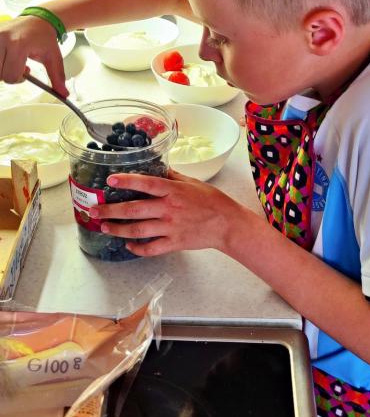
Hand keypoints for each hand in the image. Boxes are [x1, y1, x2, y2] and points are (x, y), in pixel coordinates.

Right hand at [0, 16, 66, 94]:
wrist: (38, 19)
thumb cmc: (44, 37)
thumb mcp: (53, 58)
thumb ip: (57, 77)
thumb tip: (63, 94)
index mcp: (19, 44)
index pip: (11, 76)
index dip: (19, 78)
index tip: (26, 71)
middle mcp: (3, 39)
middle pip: (0, 74)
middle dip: (10, 74)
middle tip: (19, 65)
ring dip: (3, 68)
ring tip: (13, 59)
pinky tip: (7, 55)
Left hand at [88, 168, 240, 256]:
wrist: (227, 225)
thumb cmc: (212, 201)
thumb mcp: (192, 182)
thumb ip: (172, 176)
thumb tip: (156, 167)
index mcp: (173, 191)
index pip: (147, 184)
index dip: (127, 181)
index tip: (110, 180)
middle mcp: (169, 209)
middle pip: (135, 210)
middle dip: (111, 211)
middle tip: (94, 211)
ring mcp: (170, 228)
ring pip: (138, 230)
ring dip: (118, 229)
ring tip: (105, 227)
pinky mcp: (174, 243)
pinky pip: (151, 248)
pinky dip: (137, 248)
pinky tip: (128, 245)